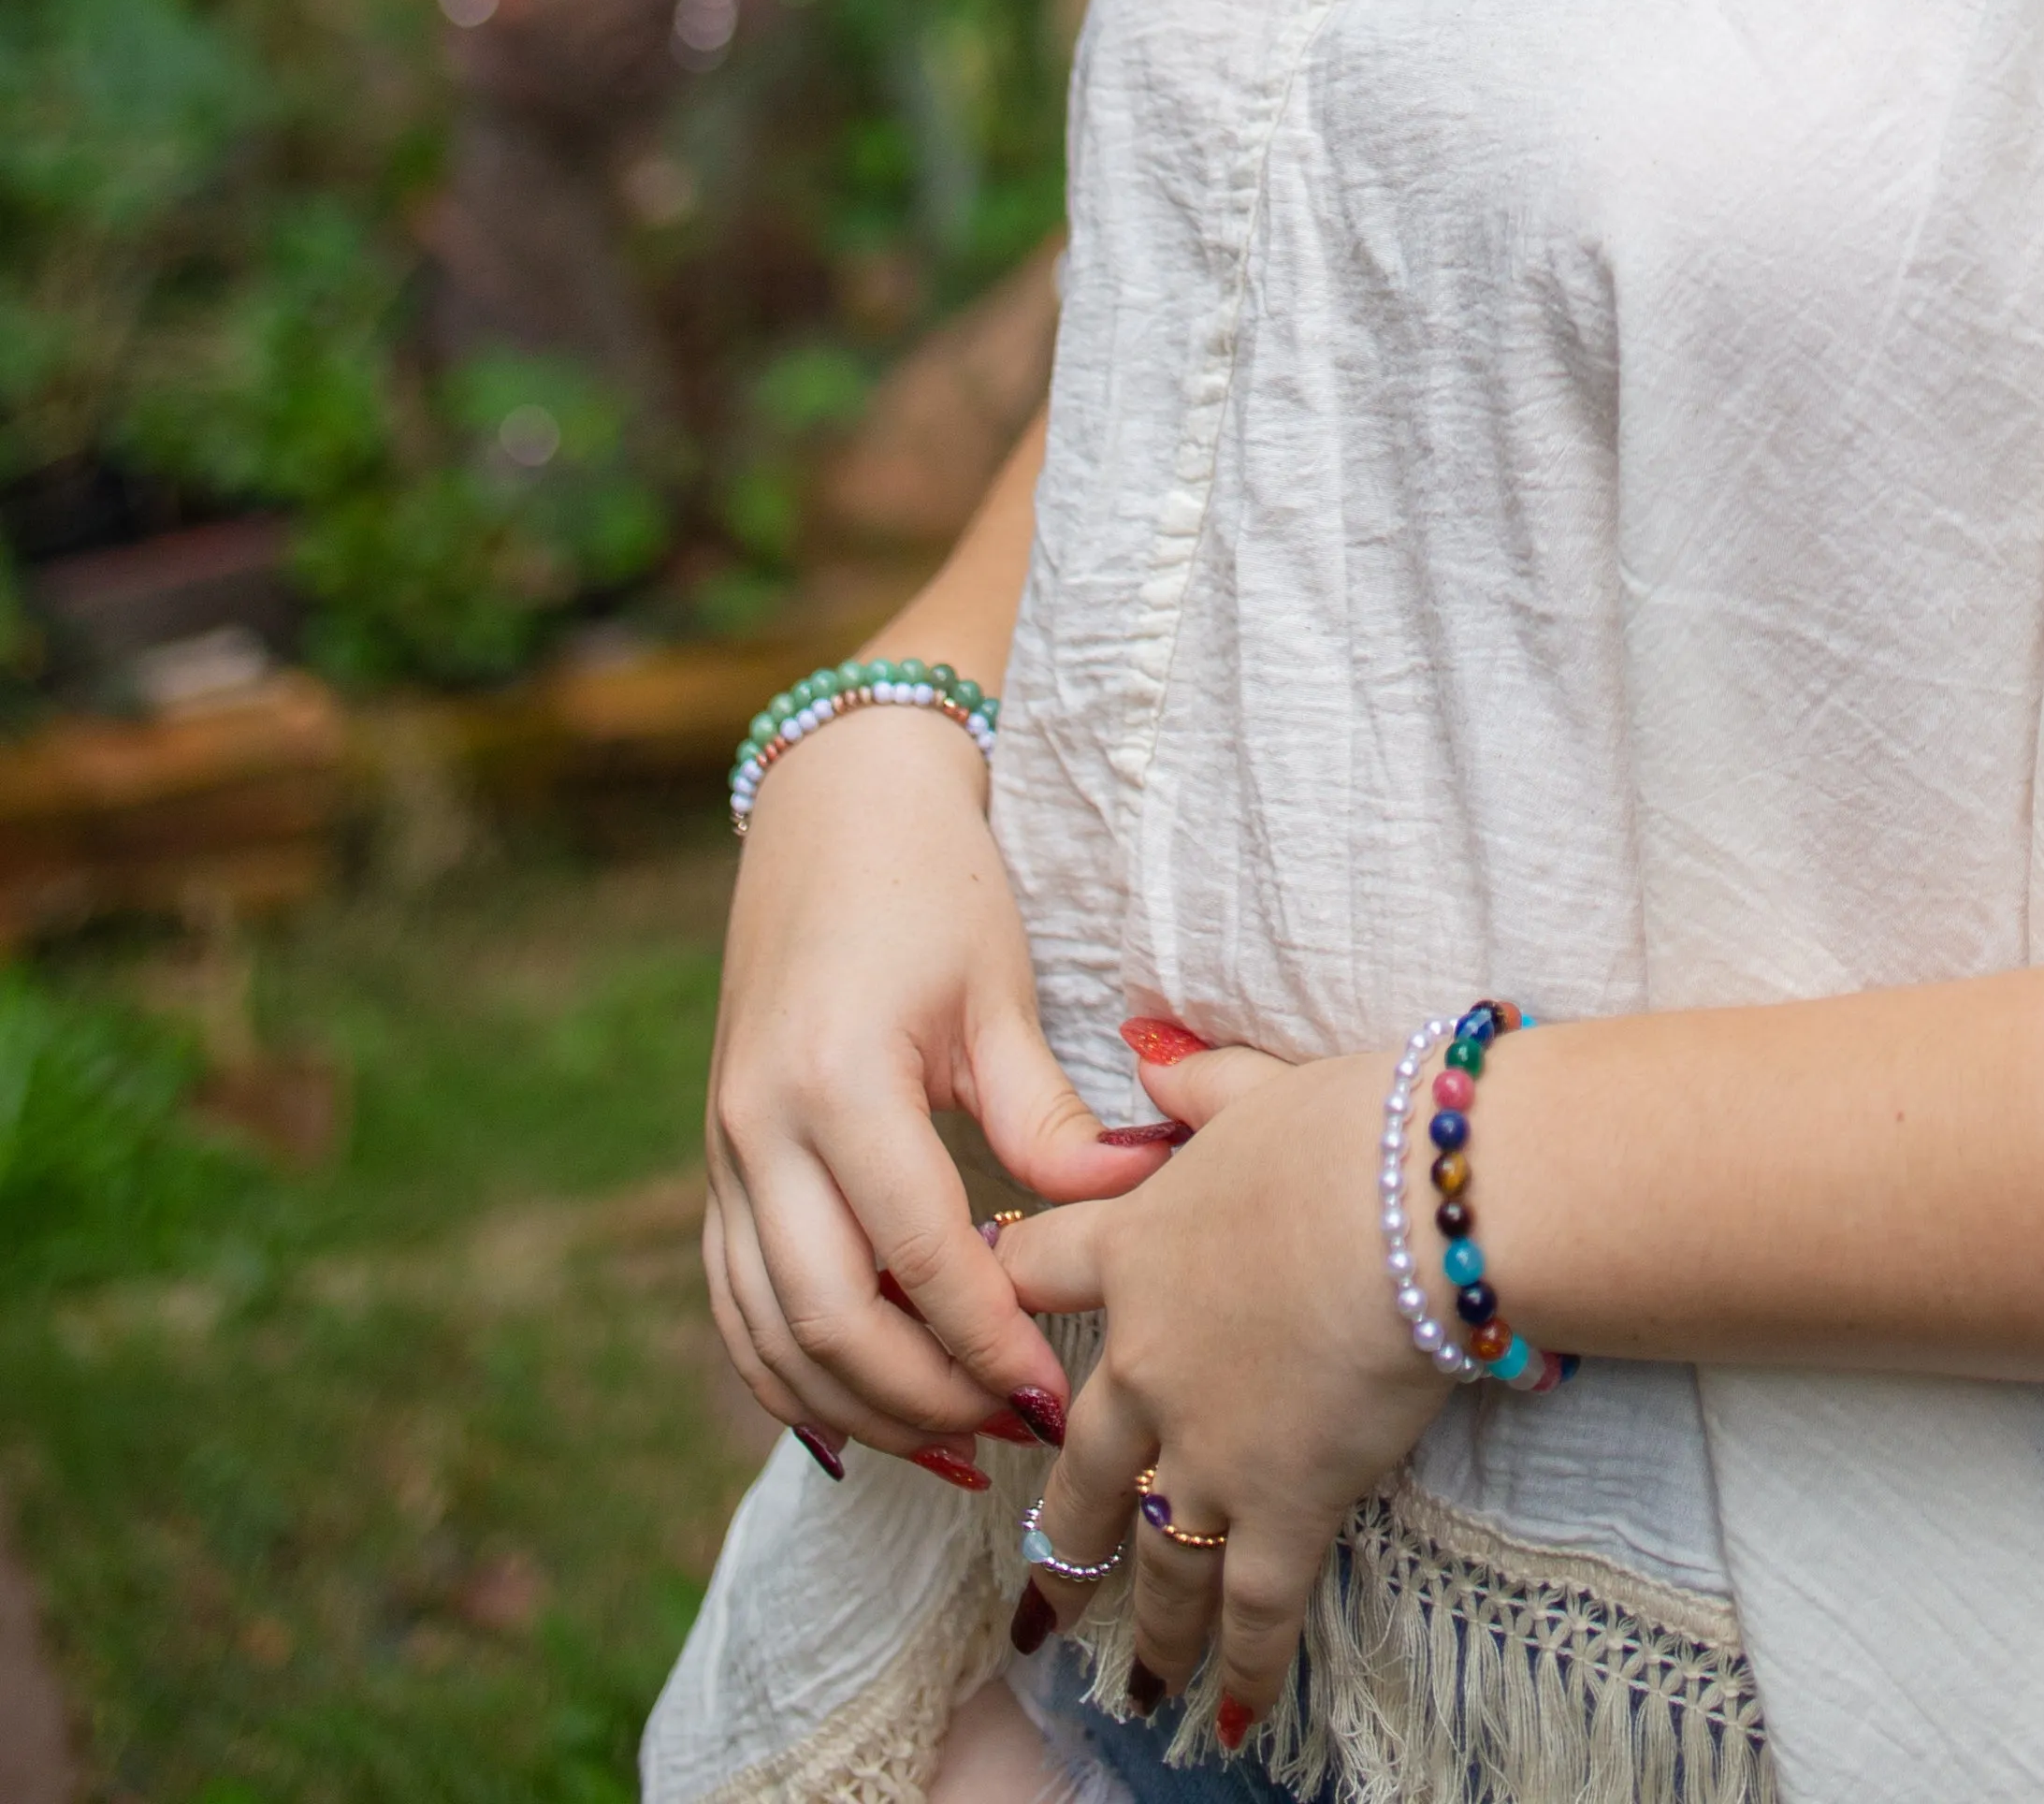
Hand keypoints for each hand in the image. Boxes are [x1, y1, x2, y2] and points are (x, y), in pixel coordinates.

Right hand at [702, 701, 1165, 1468]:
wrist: (835, 804)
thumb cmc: (933, 883)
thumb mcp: (998, 990)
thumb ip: (1047, 1118)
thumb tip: (1124, 1212)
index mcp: (834, 1083)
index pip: (918, 1258)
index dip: (989, 1341)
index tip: (1060, 1398)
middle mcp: (759, 1132)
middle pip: (832, 1325)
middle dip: (929, 1399)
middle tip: (1018, 1433)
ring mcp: (724, 1155)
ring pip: (773, 1337)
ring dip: (863, 1409)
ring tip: (958, 1441)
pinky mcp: (718, 1166)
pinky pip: (741, 1308)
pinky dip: (796, 1377)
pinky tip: (865, 1415)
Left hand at [998, 1037, 1449, 1739]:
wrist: (1412, 1204)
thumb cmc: (1347, 1129)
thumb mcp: (1254, 1085)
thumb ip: (1193, 1085)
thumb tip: (1148, 1050)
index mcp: (1137, 1251)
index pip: (1037, 1275)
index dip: (1001, 1299)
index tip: (976, 1337)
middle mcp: (1148, 1365)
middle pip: (1082, 1463)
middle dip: (1062, 1535)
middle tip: (1038, 1594)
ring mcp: (1208, 1447)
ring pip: (1158, 1554)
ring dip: (1142, 1622)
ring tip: (1131, 1680)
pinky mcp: (1282, 1507)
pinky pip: (1251, 1609)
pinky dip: (1239, 1671)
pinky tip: (1224, 1718)